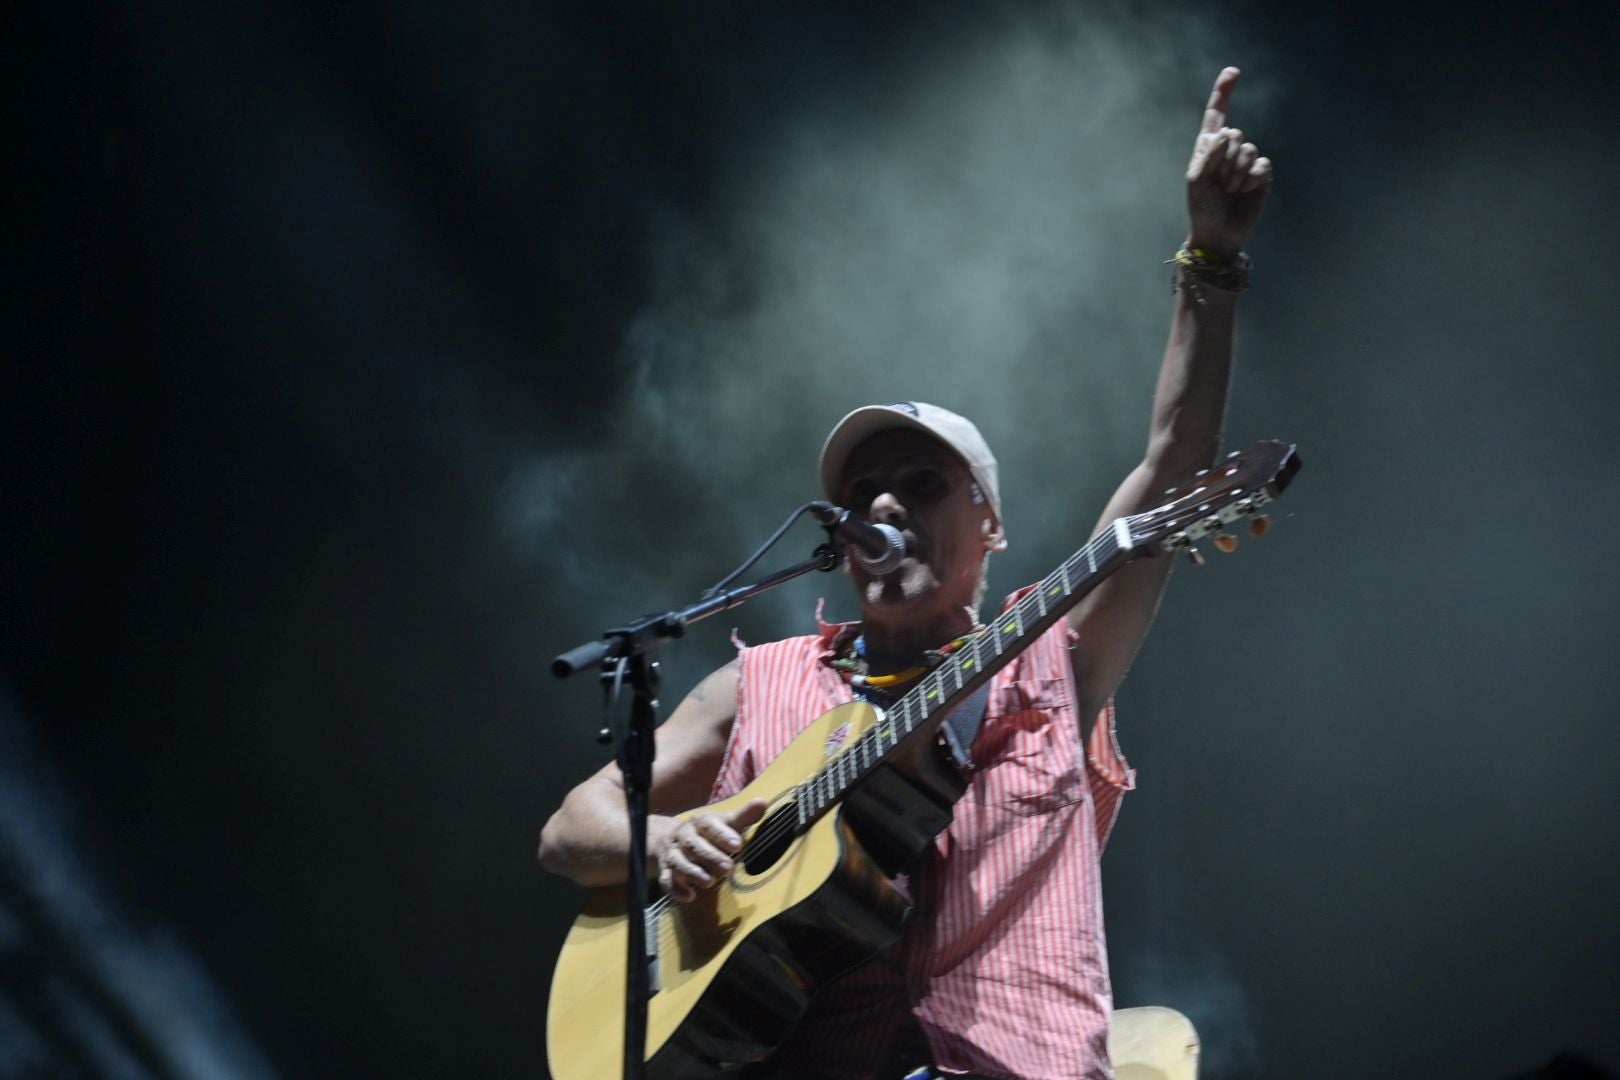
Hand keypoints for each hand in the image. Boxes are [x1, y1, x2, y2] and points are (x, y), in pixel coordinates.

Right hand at [654, 798, 767, 902]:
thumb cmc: (709, 832)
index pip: (709, 825)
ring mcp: (673, 854)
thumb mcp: (725, 823)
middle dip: (710, 857)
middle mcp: (683, 836)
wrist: (673, 839)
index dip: (722, 835)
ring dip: (693, 872)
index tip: (738, 845)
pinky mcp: (666, 871)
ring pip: (678, 862)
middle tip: (728, 869)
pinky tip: (689, 896)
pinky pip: (666, 880)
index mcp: (699, 822)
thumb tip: (762, 802)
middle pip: (693, 845)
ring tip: (710, 882)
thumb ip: (743, 816)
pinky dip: (676, 889)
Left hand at [1185, 67, 1272, 259]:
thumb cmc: (1203, 206)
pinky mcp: (1261, 174)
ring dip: (1236, 174)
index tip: (1233, 71)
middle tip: (1218, 183)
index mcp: (1208, 146)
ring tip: (1229, 190)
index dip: (1224, 92)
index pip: (1216, 114)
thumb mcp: (1197, 179)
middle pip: (1235, 134)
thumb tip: (1227, 132)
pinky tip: (1244, 192)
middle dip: (1225, 161)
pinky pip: (1262, 165)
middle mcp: (1229, 150)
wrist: (1219, 231)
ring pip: (1249, 150)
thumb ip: (1209, 154)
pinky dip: (1251, 180)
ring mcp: (1247, 161)